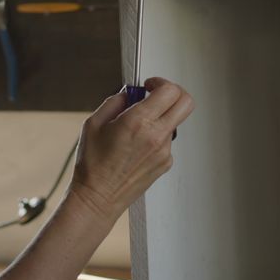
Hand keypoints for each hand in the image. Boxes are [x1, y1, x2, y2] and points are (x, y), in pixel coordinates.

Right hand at [69, 77, 194, 221]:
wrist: (98, 198)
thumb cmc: (93, 165)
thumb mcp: (94, 124)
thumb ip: (115, 102)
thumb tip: (129, 93)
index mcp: (138, 122)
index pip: (169, 91)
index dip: (160, 82)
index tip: (149, 85)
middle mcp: (156, 136)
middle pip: (185, 103)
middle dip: (173, 93)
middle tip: (157, 96)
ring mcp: (164, 151)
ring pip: (174, 122)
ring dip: (160, 117)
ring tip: (136, 128)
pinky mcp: (166, 163)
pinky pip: (167, 140)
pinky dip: (156, 136)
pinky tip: (137, 146)